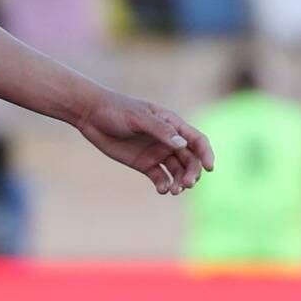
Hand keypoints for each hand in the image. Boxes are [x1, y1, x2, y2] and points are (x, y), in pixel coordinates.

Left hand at [74, 93, 214, 196]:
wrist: (91, 115)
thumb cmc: (116, 110)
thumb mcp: (138, 118)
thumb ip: (160, 131)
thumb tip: (183, 145)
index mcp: (172, 124)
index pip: (197, 140)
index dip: (206, 154)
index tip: (210, 168)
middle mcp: (168, 140)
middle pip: (190, 159)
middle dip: (192, 173)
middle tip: (186, 184)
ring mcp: (157, 152)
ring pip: (177, 171)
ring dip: (179, 182)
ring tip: (173, 190)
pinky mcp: (145, 164)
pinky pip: (160, 177)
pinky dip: (164, 184)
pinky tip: (161, 190)